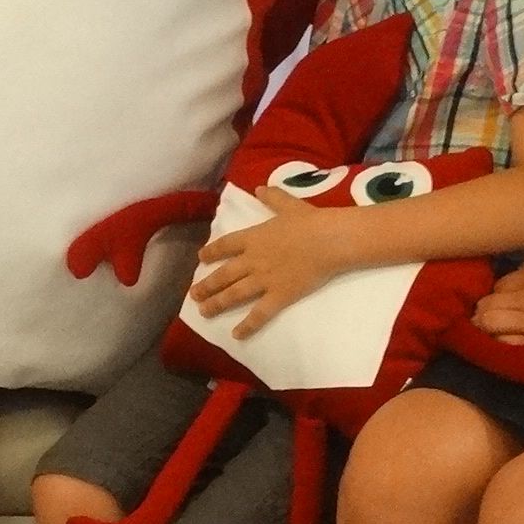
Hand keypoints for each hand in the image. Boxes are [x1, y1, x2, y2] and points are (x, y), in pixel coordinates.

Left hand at [189, 189, 352, 339]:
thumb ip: (273, 198)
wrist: (329, 240)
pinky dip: (247, 325)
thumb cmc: (311, 221)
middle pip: (223, 274)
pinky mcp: (279, 296)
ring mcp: (264, 279)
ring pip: (234, 294)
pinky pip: (259, 314)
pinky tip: (236, 335)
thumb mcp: (289, 205)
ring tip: (203, 312)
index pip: (225, 245)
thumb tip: (260, 188)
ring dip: (216, 304)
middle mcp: (253, 260)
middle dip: (206, 285)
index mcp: (253, 237)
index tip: (201, 258)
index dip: (211, 252)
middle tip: (193, 295)